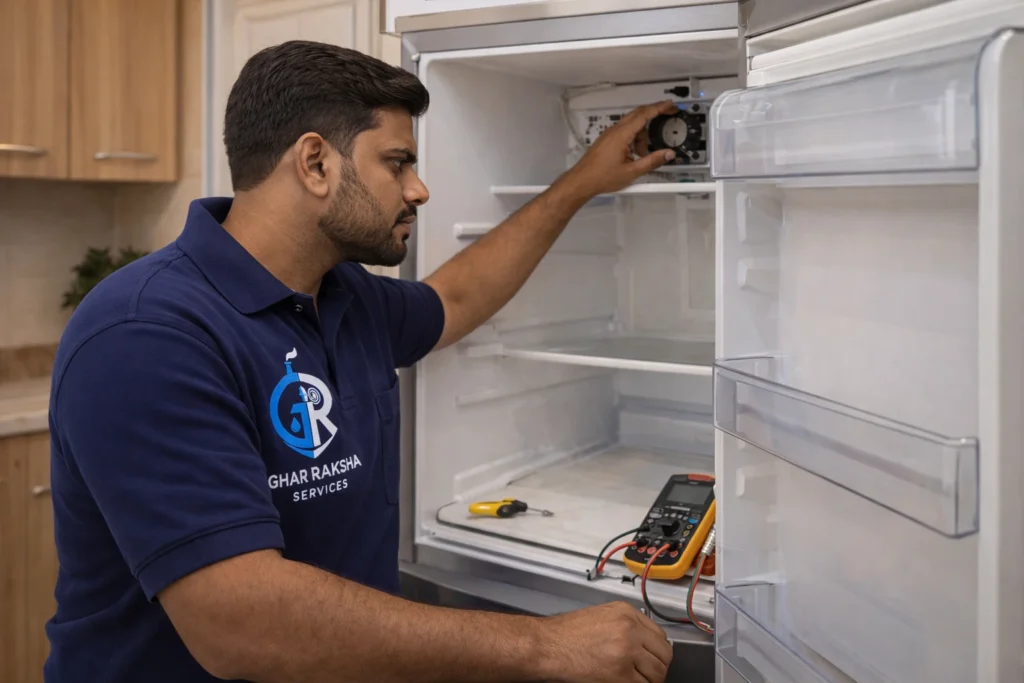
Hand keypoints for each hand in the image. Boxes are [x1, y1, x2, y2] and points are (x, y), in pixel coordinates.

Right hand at [537, 601, 672, 682]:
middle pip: (664, 655)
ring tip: (634, 680)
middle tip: (646, 675)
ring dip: (649, 680)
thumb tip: (646, 642)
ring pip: (657, 673)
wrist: (548, 645)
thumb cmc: (566, 633)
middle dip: (657, 667)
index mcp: (627, 613)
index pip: (660, 636)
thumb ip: (626, 624)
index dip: (657, 652)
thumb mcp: (602, 616)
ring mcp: (627, 652)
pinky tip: (623, 682)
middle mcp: (630, 629)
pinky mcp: (620, 674)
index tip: (653, 659)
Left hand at [559, 101, 678, 197]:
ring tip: (642, 155)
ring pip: (632, 126)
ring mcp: (609, 134)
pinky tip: (634, 154)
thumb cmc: (604, 177)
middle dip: (654, 113)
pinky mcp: (607, 140)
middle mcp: (615, 130)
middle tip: (670, 114)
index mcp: (621, 135)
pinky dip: (633, 139)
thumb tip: (670, 154)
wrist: (581, 181)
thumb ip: (652, 161)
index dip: (659, 108)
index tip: (671, 104)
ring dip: (642, 136)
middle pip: (638, 115)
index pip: (643, 115)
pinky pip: (624, 132)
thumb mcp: (632, 172)